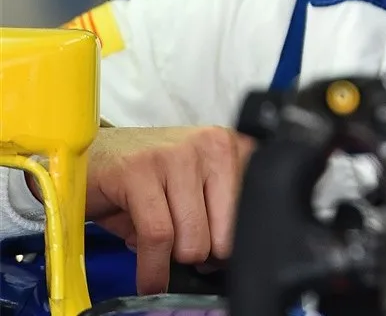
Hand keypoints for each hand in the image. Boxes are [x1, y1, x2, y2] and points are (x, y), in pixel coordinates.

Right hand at [83, 127, 253, 293]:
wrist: (93, 157)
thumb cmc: (146, 178)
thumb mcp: (194, 191)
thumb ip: (218, 216)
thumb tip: (226, 260)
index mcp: (232, 148)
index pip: (254, 211)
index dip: (231, 244)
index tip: (216, 258)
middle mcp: (211, 144)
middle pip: (226, 232)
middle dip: (203, 255)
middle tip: (182, 255)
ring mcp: (175, 154)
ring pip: (193, 237)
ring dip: (173, 260)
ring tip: (160, 255)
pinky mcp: (139, 170)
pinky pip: (158, 236)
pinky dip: (153, 268)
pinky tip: (150, 279)